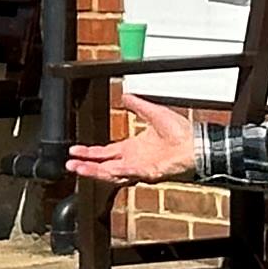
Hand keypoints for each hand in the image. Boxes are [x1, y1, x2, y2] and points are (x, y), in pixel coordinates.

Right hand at [65, 88, 200, 186]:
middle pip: (103, 165)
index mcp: (133, 149)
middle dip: (85, 164)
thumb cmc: (182, 131)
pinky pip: (128, 173)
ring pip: (111, 173)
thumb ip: (137, 105)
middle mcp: (134, 160)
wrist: (198, 142)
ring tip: (78, 168)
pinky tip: (103, 168)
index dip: (89, 153)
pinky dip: (115, 171)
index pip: (105, 153)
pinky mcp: (148, 172)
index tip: (75, 151)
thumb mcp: (154, 112)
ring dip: (94, 171)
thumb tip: (124, 95)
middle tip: (69, 163)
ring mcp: (140, 168)